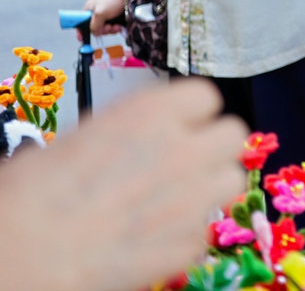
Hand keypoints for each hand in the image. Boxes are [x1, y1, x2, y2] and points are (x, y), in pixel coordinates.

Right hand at [0, 79, 245, 290]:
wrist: (25, 254)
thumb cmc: (31, 194)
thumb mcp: (80, 139)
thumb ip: (130, 134)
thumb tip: (137, 141)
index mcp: (153, 112)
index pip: (205, 96)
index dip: (191, 113)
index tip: (177, 125)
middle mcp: (184, 149)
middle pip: (232, 134)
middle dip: (213, 146)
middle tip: (186, 160)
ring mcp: (193, 198)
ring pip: (232, 180)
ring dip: (209, 186)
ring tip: (175, 198)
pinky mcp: (188, 244)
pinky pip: (204, 231)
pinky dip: (185, 235)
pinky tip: (153, 237)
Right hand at [85, 0, 126, 36]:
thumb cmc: (114, 1)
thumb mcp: (100, 13)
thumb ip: (94, 25)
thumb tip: (96, 33)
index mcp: (89, 9)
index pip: (80, 22)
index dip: (81, 31)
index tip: (82, 39)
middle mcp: (96, 13)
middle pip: (94, 29)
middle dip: (102, 30)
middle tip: (108, 27)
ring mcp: (105, 17)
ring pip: (104, 30)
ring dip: (110, 30)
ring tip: (116, 25)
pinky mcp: (113, 20)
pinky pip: (112, 29)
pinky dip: (115, 29)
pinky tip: (119, 26)